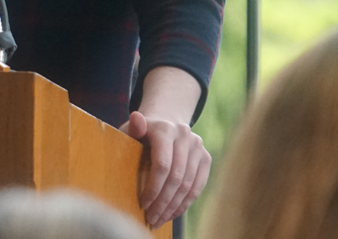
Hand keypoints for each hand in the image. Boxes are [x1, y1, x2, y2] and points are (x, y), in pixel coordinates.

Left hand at [119, 110, 211, 229]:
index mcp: (165, 128)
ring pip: (188, 185)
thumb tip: (136, 119)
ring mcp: (198, 146)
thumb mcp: (132, 130)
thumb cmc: (141, 133)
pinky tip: (173, 213)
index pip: (162, 165)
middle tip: (151, 218)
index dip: (153, 188)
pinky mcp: (205, 157)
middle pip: (176, 178)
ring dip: (174, 207)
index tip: (143, 204)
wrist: (164, 122)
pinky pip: (198, 186)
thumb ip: (133, 129)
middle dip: (163, 202)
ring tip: (160, 219)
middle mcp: (185, 135)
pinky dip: (185, 203)